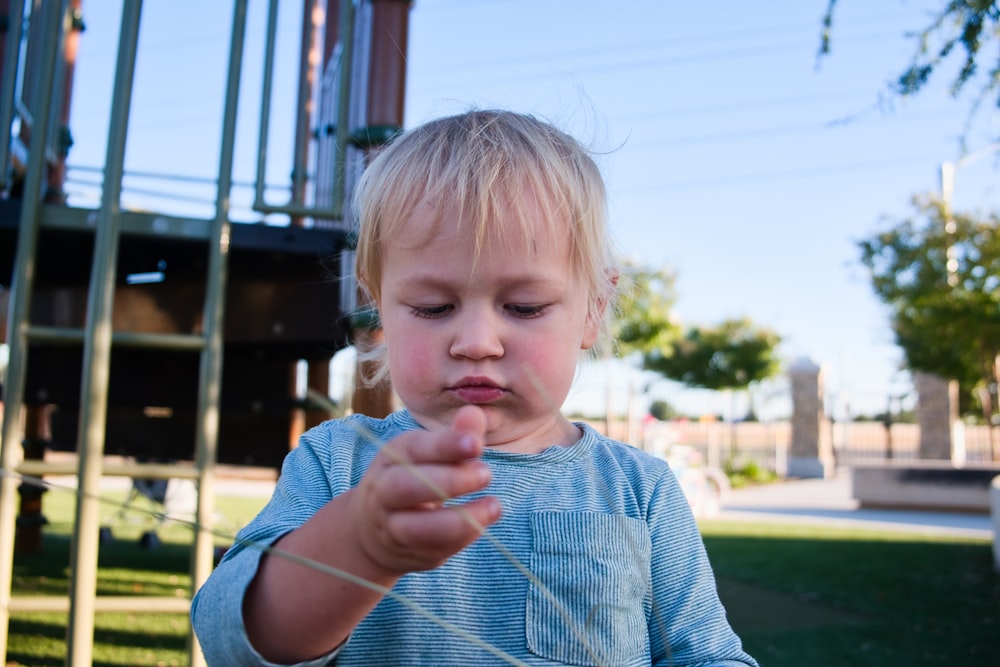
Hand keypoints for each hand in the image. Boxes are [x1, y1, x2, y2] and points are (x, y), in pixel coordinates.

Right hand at [348, 405, 501, 573]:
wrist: (372, 530)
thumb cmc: (414, 478)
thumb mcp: (429, 454)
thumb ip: (455, 437)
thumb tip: (474, 413)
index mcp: (393, 457)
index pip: (414, 449)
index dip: (445, 446)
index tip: (476, 444)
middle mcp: (384, 491)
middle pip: (406, 487)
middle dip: (449, 481)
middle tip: (486, 474)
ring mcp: (392, 525)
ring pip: (416, 528)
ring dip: (459, 520)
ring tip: (494, 506)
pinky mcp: (408, 553)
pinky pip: (433, 550)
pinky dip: (461, 538)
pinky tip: (482, 523)